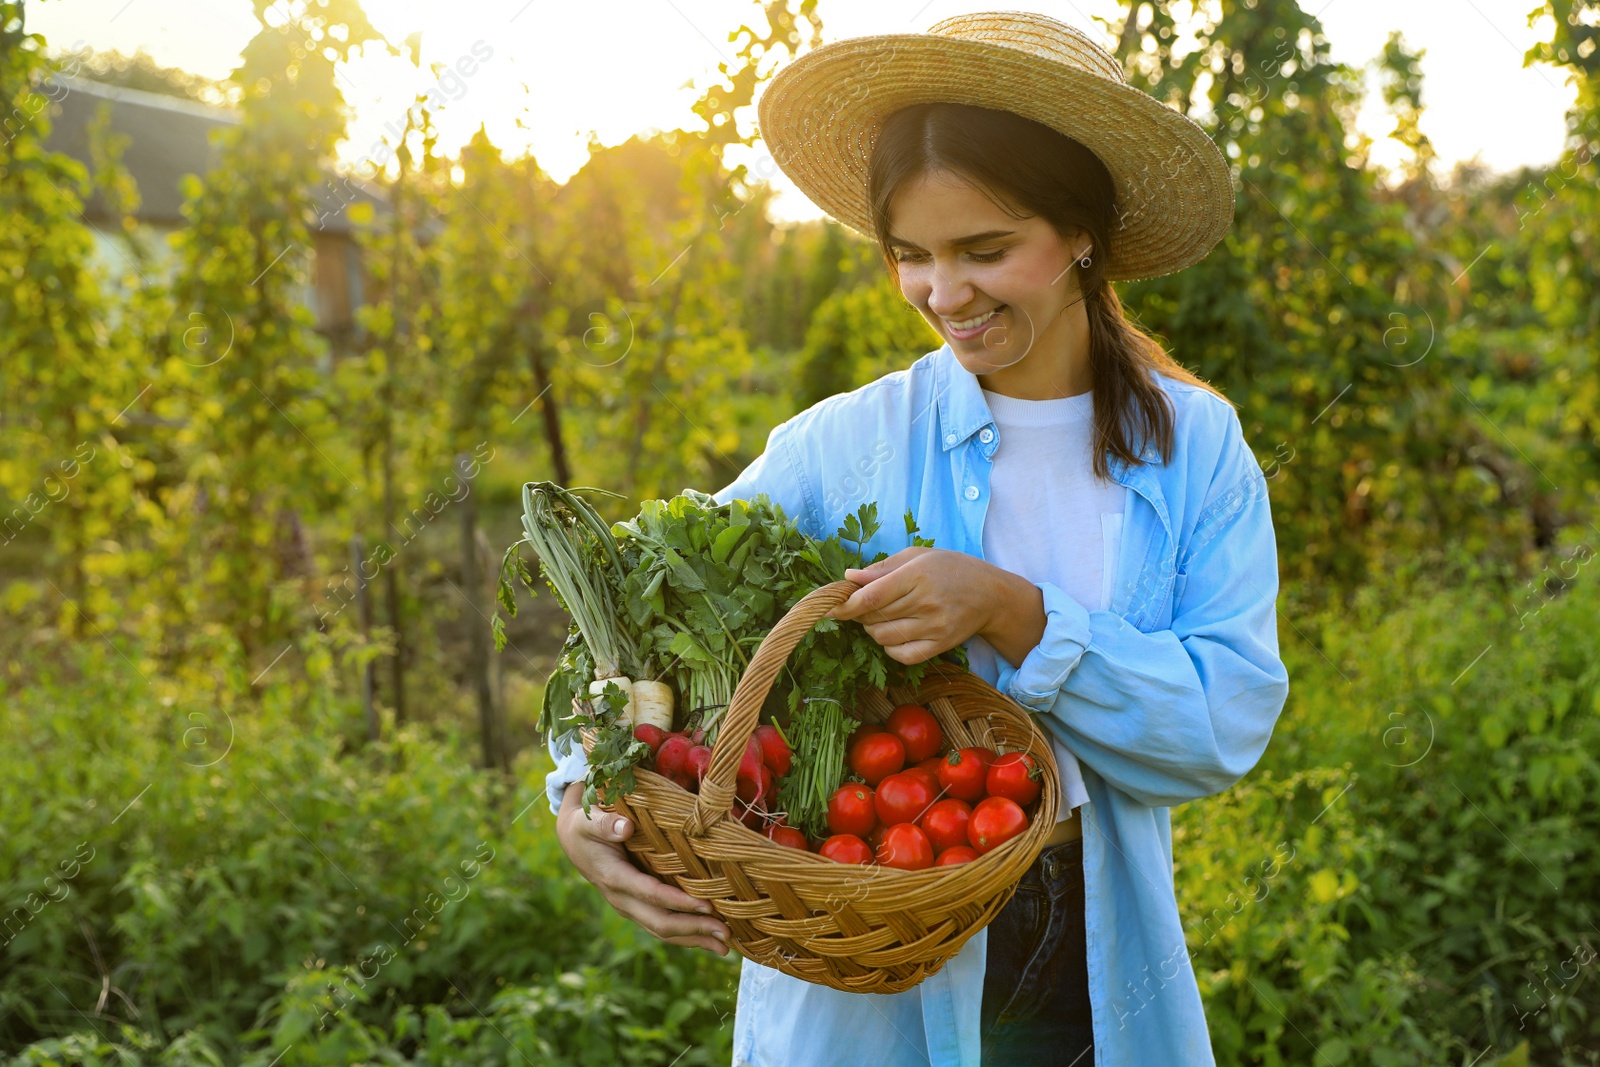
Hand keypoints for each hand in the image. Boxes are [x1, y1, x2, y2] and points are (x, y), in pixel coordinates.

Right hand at [555, 782, 730, 955]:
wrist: (573, 842)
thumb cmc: (585, 826)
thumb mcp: (588, 820)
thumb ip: (606, 823)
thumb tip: (625, 828)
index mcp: (613, 877)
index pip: (650, 894)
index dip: (678, 902)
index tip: (707, 906)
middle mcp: (621, 899)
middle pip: (660, 922)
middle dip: (694, 929)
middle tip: (725, 934)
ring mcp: (629, 908)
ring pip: (663, 931)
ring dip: (694, 939)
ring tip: (725, 946)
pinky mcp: (637, 908)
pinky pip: (662, 927)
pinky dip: (686, 935)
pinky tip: (708, 939)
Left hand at [827, 547, 1045, 665]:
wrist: (992, 595)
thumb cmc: (952, 569)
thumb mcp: (919, 556)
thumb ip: (883, 567)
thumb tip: (850, 578)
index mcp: (918, 575)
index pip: (872, 597)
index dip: (846, 604)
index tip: (830, 606)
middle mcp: (926, 603)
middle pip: (874, 618)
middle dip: (858, 614)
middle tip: (862, 606)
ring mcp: (934, 628)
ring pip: (884, 638)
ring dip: (873, 630)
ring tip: (881, 617)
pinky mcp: (940, 646)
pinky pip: (902, 655)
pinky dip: (889, 647)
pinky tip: (894, 633)